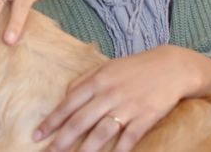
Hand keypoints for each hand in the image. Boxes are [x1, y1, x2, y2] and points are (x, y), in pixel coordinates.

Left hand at [34, 45, 210, 151]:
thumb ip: (84, 81)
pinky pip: (130, 137)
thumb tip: (64, 96)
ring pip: (102, 132)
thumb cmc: (134, 68)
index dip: (52, 121)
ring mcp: (128, 106)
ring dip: (85, 149)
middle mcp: (109, 94)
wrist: (171, 66)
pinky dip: (120, 150)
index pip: (68, 104)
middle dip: (61, 140)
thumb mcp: (106, 67)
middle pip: (80, 121)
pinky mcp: (146, 116)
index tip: (38, 134)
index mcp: (97, 81)